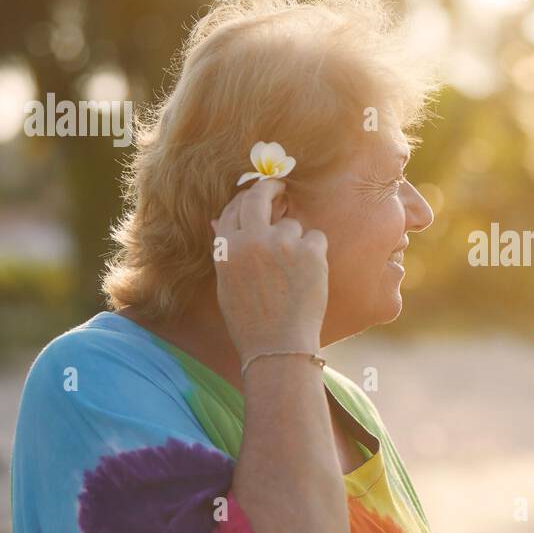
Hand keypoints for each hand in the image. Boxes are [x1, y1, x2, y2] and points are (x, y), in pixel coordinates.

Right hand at [210, 179, 327, 360]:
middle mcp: (252, 239)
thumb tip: (217, 222)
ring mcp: (282, 243)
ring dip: (296, 241)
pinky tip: (309, 277)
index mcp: (227, 248)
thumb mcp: (227, 284)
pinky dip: (315, 253)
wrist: (278, 346)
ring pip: (292, 225)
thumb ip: (226, 250)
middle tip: (281, 186)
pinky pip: (316, 238)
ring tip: (293, 275)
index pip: (232, 209)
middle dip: (270, 187)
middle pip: (259, 197)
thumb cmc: (251, 321)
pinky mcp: (309, 251)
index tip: (257, 193)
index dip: (245, 199)